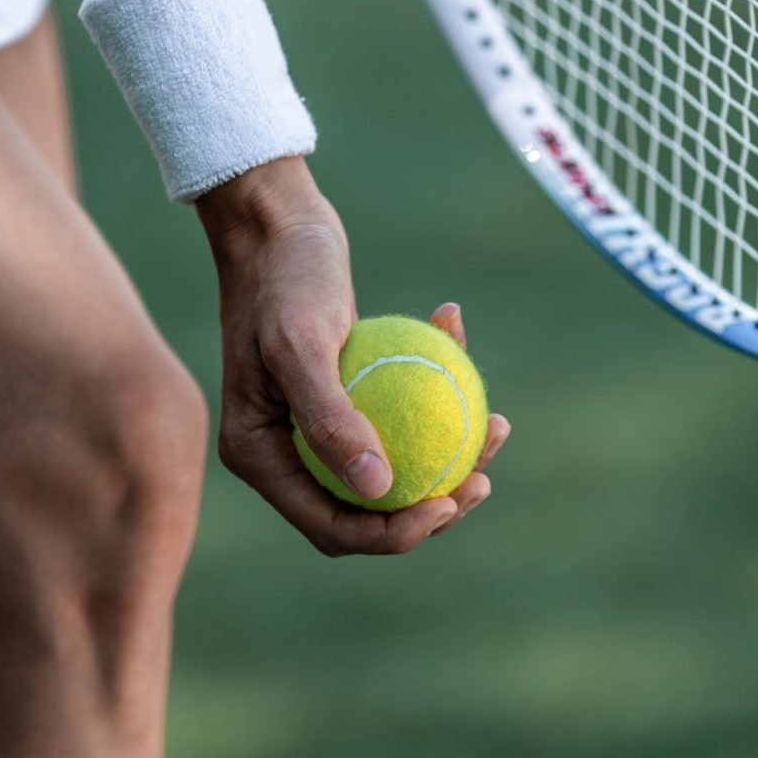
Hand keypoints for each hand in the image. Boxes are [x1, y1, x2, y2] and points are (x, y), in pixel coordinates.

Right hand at [196, 157, 509, 555]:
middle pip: (365, 509)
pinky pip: (397, 414)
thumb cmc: (284, 277)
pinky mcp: (344, 395)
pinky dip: (435, 392)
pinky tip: (463, 345)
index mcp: (261, 456)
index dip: (393, 534)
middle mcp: (285, 451)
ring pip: (390, 468)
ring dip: (447, 458)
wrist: (276, 223)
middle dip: (428, 509)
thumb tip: (378, 490)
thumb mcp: (302, 342)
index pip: (333, 526)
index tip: (449, 503)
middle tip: (482, 481)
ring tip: (496, 426)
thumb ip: (330, 419)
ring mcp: (314, 425)